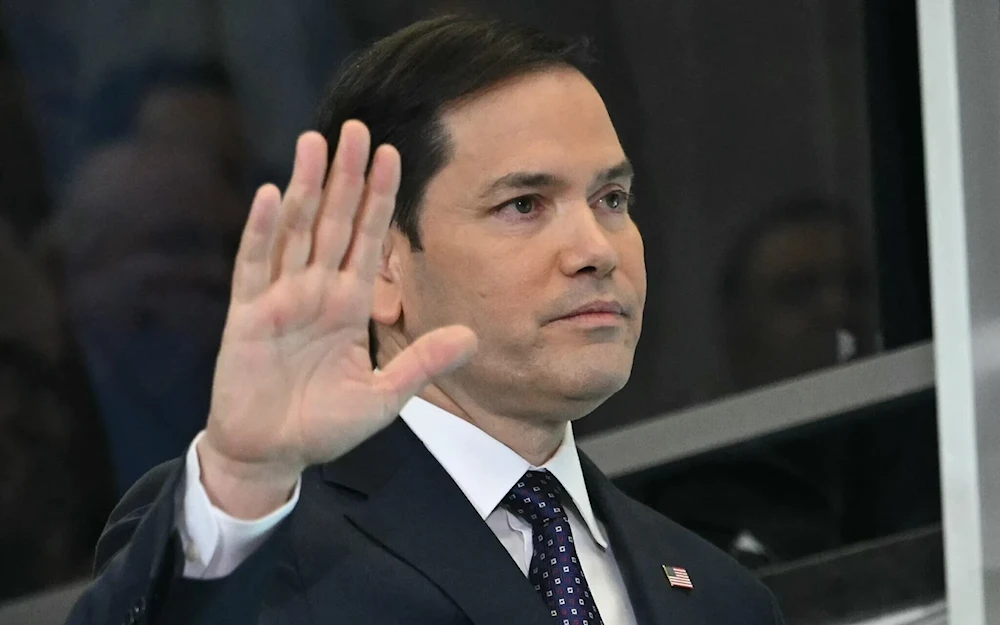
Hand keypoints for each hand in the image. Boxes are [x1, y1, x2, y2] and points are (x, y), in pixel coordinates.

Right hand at [198, 122, 476, 517]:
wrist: (272, 453)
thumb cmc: (324, 426)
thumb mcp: (382, 396)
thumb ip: (421, 364)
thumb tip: (471, 337)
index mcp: (349, 304)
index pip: (368, 239)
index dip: (378, 198)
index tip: (392, 154)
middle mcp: (316, 291)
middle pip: (334, 221)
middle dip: (346, 175)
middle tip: (356, 127)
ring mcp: (281, 299)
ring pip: (295, 231)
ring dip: (306, 187)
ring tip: (316, 143)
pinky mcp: (248, 315)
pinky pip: (255, 266)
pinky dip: (262, 231)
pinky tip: (272, 194)